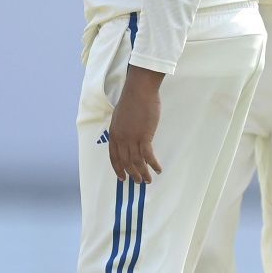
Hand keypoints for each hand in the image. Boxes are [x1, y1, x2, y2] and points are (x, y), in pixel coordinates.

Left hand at [107, 66, 164, 183]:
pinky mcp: (144, 136)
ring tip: (148, 180)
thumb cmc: (131, 100)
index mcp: (114, 134)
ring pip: (136, 161)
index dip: (118, 169)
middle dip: (132, 174)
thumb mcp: (120, 116)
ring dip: (143, 173)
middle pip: (125, 162)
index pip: (114, 157)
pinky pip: (148, 155)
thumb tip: (127, 138)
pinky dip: (153, 164)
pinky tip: (158, 169)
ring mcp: (132, 138)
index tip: (122, 177)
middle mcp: (121, 139)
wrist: (139, 91)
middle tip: (138, 181)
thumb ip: (122, 129)